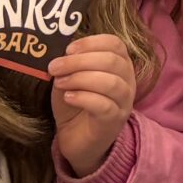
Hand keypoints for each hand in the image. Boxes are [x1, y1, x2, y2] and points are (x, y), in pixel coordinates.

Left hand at [48, 33, 136, 178]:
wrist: (78, 140)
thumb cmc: (76, 105)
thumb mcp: (71, 79)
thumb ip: (70, 66)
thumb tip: (60, 55)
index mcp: (120, 65)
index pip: (115, 44)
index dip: (91, 43)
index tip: (67, 49)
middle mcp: (128, 81)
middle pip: (112, 61)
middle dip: (80, 61)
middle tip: (55, 67)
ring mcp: (124, 102)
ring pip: (111, 83)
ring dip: (81, 78)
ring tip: (60, 83)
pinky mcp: (114, 121)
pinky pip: (104, 106)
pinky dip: (84, 98)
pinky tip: (68, 97)